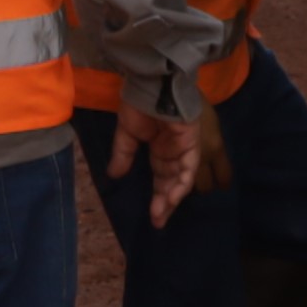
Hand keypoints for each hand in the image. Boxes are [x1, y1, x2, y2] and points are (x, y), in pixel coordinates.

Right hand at [116, 107, 204, 224]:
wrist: (152, 85)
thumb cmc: (139, 105)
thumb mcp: (127, 133)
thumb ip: (123, 154)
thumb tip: (113, 175)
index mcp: (159, 150)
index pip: (161, 179)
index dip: (158, 198)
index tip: (153, 217)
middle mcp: (173, 153)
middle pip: (172, 183)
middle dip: (166, 203)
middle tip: (158, 221)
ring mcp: (184, 148)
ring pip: (181, 179)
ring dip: (172, 197)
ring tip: (161, 214)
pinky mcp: (192, 143)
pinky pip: (188, 168)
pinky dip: (181, 183)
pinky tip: (172, 198)